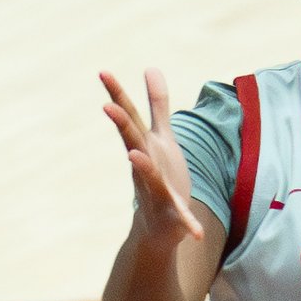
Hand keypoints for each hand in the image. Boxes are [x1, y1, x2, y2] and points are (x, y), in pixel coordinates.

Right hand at [99, 68, 198, 251]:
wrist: (157, 225)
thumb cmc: (160, 175)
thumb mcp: (162, 136)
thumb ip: (157, 104)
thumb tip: (150, 68)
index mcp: (144, 147)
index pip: (129, 117)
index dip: (118, 94)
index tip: (103, 72)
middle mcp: (145, 166)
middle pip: (133, 142)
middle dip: (122, 124)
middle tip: (107, 106)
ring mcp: (157, 190)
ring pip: (149, 177)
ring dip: (142, 166)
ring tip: (133, 155)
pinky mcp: (173, 214)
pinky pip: (182, 218)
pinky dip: (188, 224)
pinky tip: (197, 233)